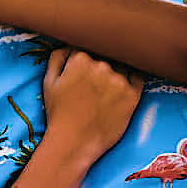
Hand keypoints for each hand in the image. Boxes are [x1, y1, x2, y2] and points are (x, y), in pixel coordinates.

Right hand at [39, 48, 143, 164]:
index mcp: (80, 59)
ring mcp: (119, 79)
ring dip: (115, 74)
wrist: (74, 142)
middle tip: (93, 85)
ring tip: (105, 93)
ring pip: (121, 66)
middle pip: (106, 56)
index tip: (82, 72)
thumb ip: (57, 58)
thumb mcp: (49, 83)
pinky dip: (130, 81)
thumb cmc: (59, 113)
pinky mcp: (133, 94)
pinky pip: (137, 77)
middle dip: (100, 66)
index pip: (87, 48)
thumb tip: (69, 45)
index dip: (84, 60)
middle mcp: (102, 65)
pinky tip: (119, 92)